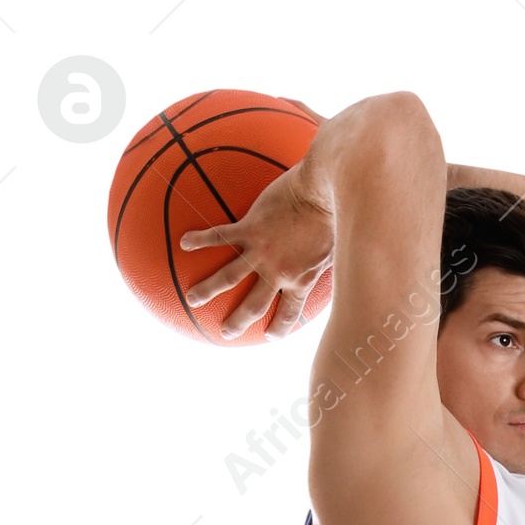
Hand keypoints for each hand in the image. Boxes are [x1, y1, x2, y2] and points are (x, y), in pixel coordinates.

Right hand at [180, 165, 332, 339]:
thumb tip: (335, 259)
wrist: (326, 188)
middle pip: (254, 306)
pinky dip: (201, 240)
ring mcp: (262, 251)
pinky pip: (220, 236)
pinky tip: (185, 242)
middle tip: (225, 331)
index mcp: (302, 279)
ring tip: (192, 299)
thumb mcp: (339, 247)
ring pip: (228, 278)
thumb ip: (327, 260)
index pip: (290, 312)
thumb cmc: (338, 212)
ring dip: (208, 290)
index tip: (270, 336)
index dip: (279, 327)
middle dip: (237, 322)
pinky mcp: (251, 227)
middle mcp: (279, 272)